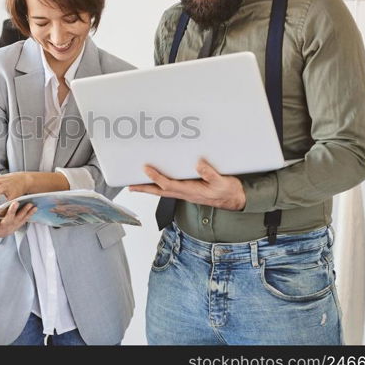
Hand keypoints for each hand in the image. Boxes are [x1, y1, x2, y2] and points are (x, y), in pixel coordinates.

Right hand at [0, 201, 36, 237]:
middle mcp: (2, 228)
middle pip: (7, 220)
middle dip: (12, 212)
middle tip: (15, 203)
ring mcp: (11, 227)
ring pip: (18, 219)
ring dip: (24, 212)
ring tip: (28, 204)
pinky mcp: (18, 225)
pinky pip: (25, 219)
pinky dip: (30, 213)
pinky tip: (34, 207)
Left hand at [128, 159, 245, 210]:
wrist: (235, 199)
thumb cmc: (228, 191)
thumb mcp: (222, 182)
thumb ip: (211, 174)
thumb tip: (199, 164)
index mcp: (191, 191)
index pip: (169, 184)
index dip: (156, 177)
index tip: (146, 169)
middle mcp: (185, 193)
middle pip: (160, 192)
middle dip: (144, 189)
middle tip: (130, 186)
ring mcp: (185, 193)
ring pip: (162, 192)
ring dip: (148, 189)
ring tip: (135, 186)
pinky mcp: (187, 191)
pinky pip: (169, 189)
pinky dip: (158, 186)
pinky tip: (153, 183)